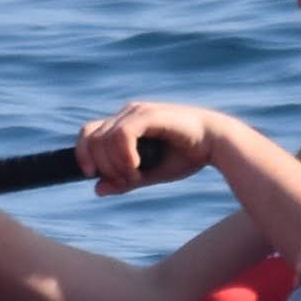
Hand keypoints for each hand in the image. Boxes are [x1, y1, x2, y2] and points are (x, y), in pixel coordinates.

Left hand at [77, 102, 217, 194]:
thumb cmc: (186, 156)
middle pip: (91, 138)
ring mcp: (137, 112)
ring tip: (135, 177)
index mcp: (124, 124)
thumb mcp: (149, 174)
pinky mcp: (149, 114)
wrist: (217, 144)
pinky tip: (137, 167)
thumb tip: (97, 189)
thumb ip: (124, 181)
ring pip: (104, 138)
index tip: (91, 176)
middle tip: (126, 182)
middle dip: (102, 166)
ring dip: (115, 165)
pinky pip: (121, 135)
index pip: (89, 134)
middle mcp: (127, 114)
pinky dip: (124, 155)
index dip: (83, 155)